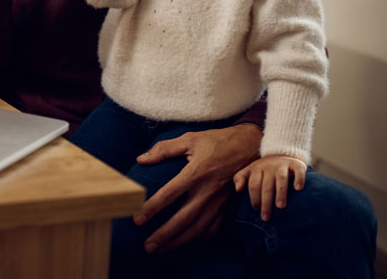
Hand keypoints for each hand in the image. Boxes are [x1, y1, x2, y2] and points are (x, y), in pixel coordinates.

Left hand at [134, 124, 261, 253]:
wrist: (251, 146)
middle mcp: (208, 191)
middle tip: (148, 246)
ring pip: (199, 228)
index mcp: (196, 173)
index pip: (170, 194)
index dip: (152, 208)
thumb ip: (164, 149)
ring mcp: (220, 201)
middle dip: (165, 235)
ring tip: (163, 249)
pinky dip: (200, 237)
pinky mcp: (228, 206)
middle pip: (184, 219)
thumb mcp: (190, 139)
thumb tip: (141, 159)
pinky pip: (214, 227)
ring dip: (180, 241)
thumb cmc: (218, 141)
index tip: (138, 220)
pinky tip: (187, 241)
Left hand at [233, 154, 306, 221]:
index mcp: (257, 169)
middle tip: (266, 217)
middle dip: (266, 202)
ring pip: (281, 179)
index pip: (254, 185)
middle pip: (267, 185)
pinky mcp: (297, 164)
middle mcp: (270, 167)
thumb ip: (240, 178)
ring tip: (280, 206)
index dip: (254, 197)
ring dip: (280, 192)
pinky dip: (299, 179)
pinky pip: (298, 171)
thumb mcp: (250, 170)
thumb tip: (237, 189)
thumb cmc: (265, 167)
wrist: (282, 152)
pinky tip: (298, 189)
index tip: (256, 210)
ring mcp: (283, 165)